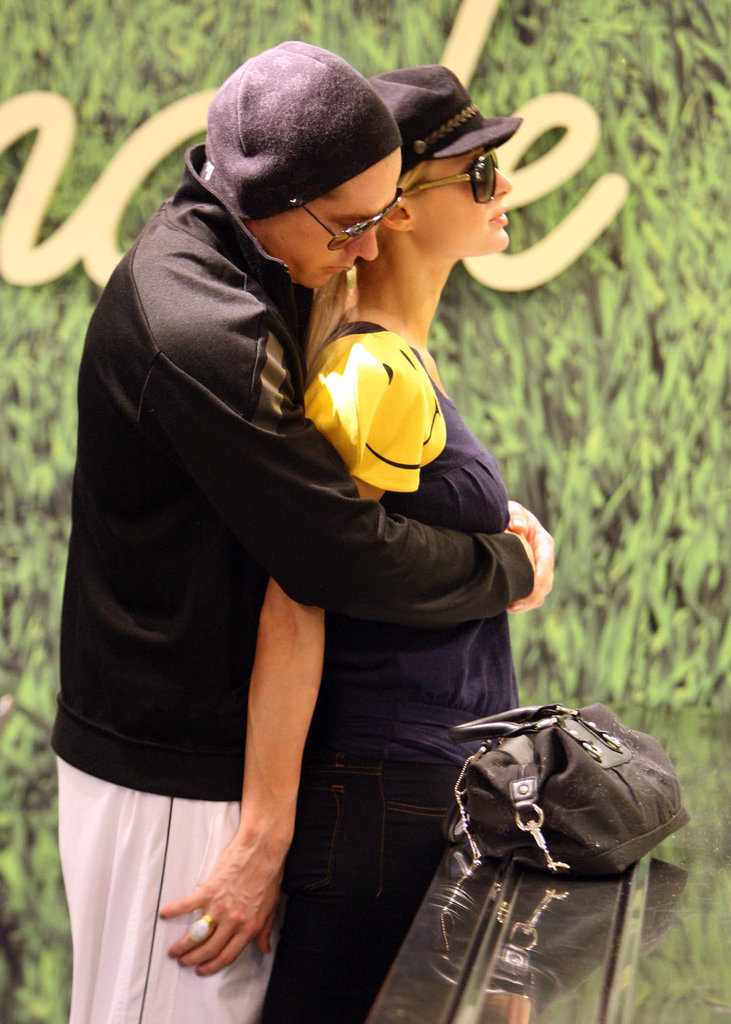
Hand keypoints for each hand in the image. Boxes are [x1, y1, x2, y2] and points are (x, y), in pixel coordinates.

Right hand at [160, 825, 287, 974]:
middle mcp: (234, 921)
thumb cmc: (269, 874)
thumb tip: (264, 947)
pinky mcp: (209, 890)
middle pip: (208, 949)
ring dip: (182, 945)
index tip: (202, 969)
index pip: (227, 956)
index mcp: (249, 927)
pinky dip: (174, 911)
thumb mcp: (271, 907)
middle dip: (193, 959)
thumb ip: (264, 930)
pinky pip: (187, 905)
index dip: (212, 967)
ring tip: (174, 949)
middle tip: (184, 961)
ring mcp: (220, 906)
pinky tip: (165, 914)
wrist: (263, 848)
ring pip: (196, 934)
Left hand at [506, 500, 553, 612]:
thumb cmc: (508, 514)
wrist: (504, 521)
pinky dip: (523, 603)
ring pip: (540, 592)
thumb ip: (515, 515)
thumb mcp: (512, 510)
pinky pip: (531, 594)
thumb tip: (519, 526)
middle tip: (514, 605)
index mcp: (544, 542)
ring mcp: (538, 569)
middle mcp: (544, 558)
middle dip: (533, 596)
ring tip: (510, 607)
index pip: (546, 563)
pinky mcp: (530, 577)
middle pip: (546, 583)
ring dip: (528, 603)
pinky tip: (508, 605)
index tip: (530, 590)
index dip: (540, 578)